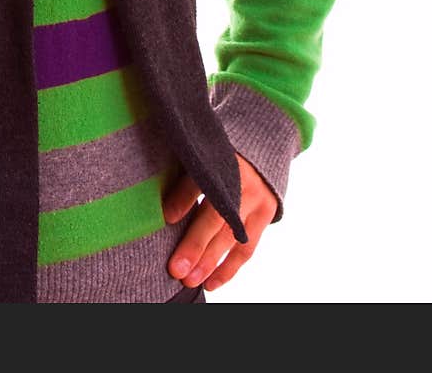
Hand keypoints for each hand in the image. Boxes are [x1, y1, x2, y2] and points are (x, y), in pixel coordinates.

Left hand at [163, 153, 277, 292]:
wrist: (260, 149)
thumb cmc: (218, 155)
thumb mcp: (200, 156)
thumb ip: (185, 178)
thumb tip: (165, 213)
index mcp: (220, 157)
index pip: (200, 180)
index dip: (183, 198)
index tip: (166, 218)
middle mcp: (241, 178)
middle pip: (216, 215)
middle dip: (195, 244)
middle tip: (176, 268)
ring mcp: (257, 197)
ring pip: (231, 236)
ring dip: (210, 262)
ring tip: (190, 280)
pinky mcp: (266, 213)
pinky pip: (247, 247)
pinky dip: (228, 267)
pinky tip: (211, 282)